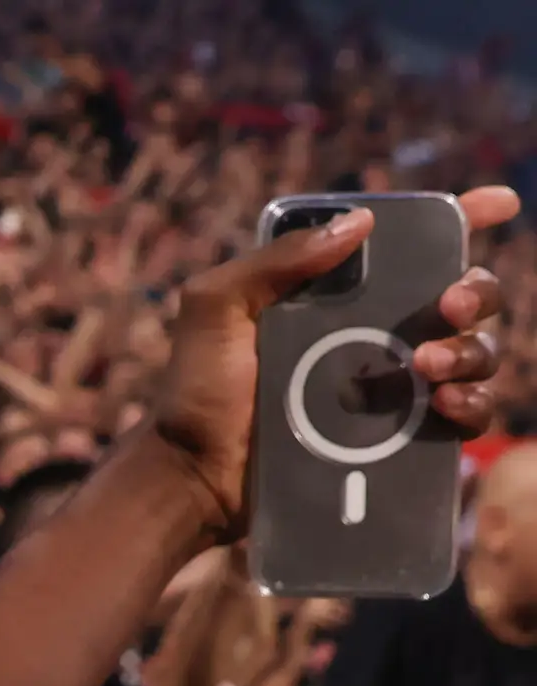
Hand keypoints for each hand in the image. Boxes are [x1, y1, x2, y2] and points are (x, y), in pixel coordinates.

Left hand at [145, 187, 512, 540]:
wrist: (193, 474)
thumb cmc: (199, 390)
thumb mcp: (218, 310)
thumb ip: (275, 262)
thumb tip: (358, 221)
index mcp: (346, 295)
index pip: (417, 246)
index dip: (464, 218)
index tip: (498, 205)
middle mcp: (381, 334)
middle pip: (466, 297)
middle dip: (476, 291)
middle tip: (447, 308)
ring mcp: (396, 388)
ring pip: (477, 353)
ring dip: (472, 350)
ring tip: (429, 366)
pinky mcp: (401, 439)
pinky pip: (466, 416)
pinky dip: (472, 405)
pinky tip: (446, 403)